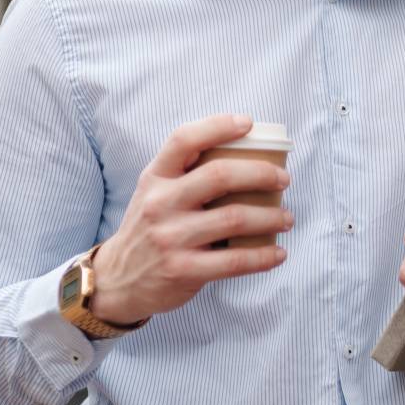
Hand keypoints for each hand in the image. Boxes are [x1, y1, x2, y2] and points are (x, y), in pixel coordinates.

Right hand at [90, 114, 291, 324]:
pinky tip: (278, 253)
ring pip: (235, 218)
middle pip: (220, 176)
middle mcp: (160, 203)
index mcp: (155, 178)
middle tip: (284, 179)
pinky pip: (234, 261)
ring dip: (271, 217)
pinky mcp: (182, 270)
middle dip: (262, 174)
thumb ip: (186, 173)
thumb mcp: (155, 192)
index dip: (218, 126)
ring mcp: (171, 238)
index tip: (249, 124)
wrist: (117, 280)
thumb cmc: (151, 226)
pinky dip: (263, 256)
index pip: (184, 140)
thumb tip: (248, 155)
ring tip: (287, 218)